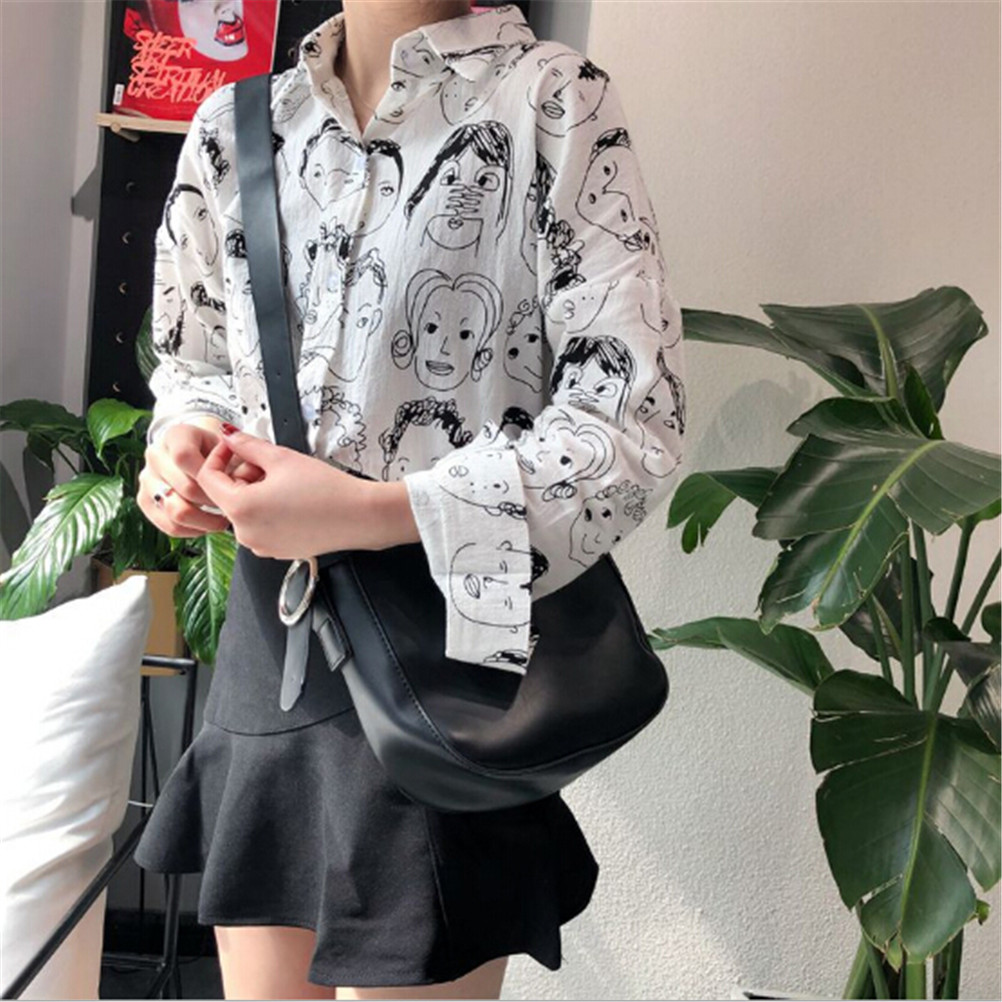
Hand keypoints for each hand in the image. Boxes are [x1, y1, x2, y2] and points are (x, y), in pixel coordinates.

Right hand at [137, 419, 261, 537]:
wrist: (200, 455)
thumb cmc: (218, 452)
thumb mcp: (229, 447)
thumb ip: (235, 458)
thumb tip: (242, 476)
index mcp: (175, 435)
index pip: (183, 457)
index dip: (208, 476)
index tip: (228, 484)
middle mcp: (155, 454)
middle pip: (183, 487)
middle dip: (213, 500)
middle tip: (232, 506)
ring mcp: (147, 478)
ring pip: (175, 510)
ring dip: (203, 519)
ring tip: (221, 519)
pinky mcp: (145, 501)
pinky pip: (168, 525)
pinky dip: (191, 530)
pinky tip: (206, 525)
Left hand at [194, 427, 387, 558]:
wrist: (359, 516)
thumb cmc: (328, 491)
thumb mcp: (282, 458)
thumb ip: (247, 445)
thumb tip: (229, 437)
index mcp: (241, 509)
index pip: (207, 479)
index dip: (218, 456)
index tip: (233, 447)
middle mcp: (246, 534)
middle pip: (228, 496)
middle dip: (244, 476)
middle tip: (272, 464)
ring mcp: (261, 545)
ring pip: (245, 511)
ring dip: (256, 493)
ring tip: (286, 483)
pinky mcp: (276, 551)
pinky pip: (260, 526)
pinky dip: (269, 511)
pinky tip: (292, 500)